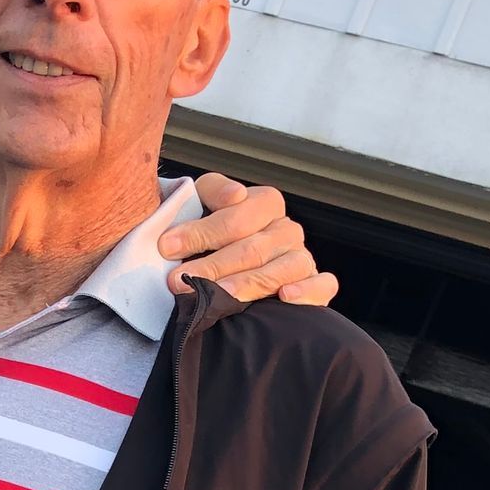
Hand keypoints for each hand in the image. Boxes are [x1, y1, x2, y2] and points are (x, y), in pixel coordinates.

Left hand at [171, 173, 336, 306]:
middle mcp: (286, 229)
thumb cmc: (204, 236)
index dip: (201, 232)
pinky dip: (307, 291)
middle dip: (212, 266)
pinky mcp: (315, 284)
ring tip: (217, 298)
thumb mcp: (201, 203)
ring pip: (282, 269)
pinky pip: (322, 285)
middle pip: (253, 248)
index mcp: (264, 203)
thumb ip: (211, 191)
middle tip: (178, 282)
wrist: (218, 265)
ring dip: (248, 284)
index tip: (167, 247)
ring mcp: (302, 257)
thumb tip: (235, 195)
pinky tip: (284, 296)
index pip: (236, 217)